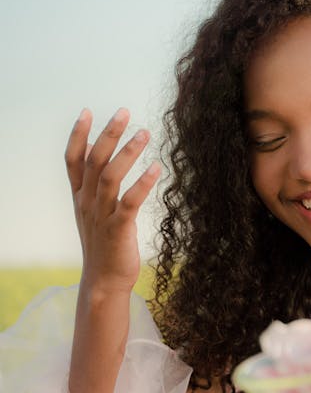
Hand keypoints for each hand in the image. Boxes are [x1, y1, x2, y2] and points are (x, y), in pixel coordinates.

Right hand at [65, 108, 160, 292]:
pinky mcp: (118, 229)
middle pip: (94, 161)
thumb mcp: (94, 212)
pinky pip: (129, 202)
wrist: (104, 281)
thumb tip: (99, 154)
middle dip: (108, 134)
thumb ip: (94, 185)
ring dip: (127, 152)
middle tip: (124, 112)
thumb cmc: (104, 245)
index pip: (73, 160)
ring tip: (144, 133)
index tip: (87, 111)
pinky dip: (142, 183)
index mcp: (80, 197)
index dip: (78, 135)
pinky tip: (156, 169)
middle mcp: (87, 203)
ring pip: (109, 176)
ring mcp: (101, 216)